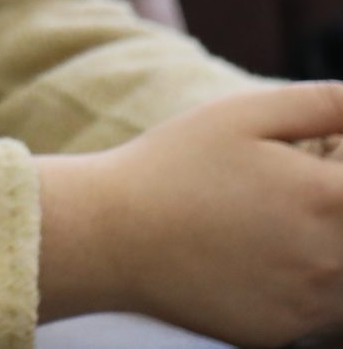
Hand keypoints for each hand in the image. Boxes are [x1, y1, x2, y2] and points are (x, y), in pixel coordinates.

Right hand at [47, 82, 342, 343]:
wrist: (109, 236)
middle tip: (280, 193)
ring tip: (266, 226)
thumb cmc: (173, 166)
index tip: (312, 158)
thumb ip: (321, 103)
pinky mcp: (286, 331)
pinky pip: (319, 310)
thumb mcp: (241, 114)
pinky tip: (251, 260)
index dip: (339, 162)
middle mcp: (333, 258)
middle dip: (331, 203)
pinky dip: (300, 285)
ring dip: (326, 248)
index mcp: (332, 197)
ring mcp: (312, 302)